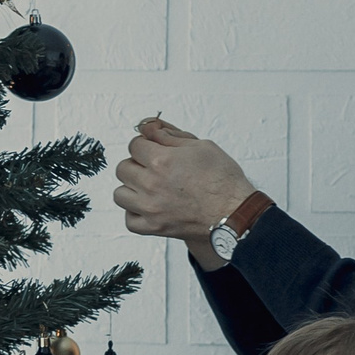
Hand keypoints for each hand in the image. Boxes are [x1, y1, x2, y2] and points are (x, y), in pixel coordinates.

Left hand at [113, 118, 256, 266]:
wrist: (234, 212)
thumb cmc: (223, 180)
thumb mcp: (200, 145)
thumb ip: (169, 135)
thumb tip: (148, 127)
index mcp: (161, 161)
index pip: (134, 145)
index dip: (145, 144)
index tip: (153, 149)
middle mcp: (151, 184)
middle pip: (123, 168)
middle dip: (136, 164)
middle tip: (153, 168)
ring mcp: (150, 208)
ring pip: (120, 194)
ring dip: (131, 188)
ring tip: (148, 188)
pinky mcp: (154, 227)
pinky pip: (129, 220)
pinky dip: (134, 213)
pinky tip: (147, 206)